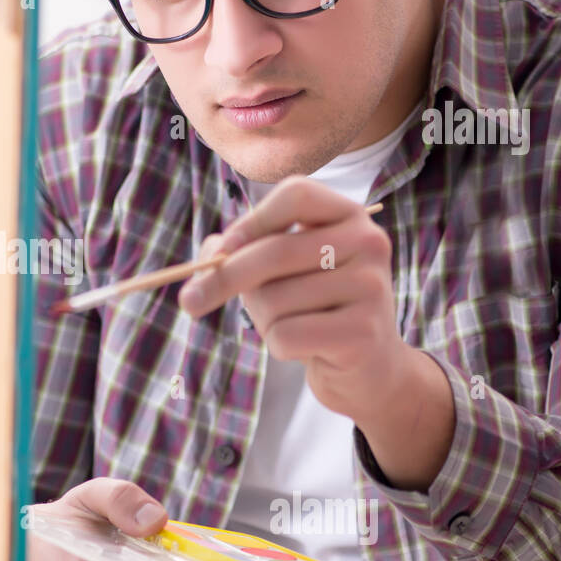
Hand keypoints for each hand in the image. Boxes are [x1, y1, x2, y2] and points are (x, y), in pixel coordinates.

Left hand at [177, 176, 413, 422]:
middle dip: (224, 279)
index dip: (252, 221)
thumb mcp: (277, 273)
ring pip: (275, 300)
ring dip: (265, 320)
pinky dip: (280, 346)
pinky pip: (286, 335)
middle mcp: (369, 242)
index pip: (296, 194)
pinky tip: (308, 348)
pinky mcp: (363, 332)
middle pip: (275, 251)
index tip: (224, 249)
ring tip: (294, 325)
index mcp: (348, 216)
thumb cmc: (313, 308)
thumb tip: (207, 261)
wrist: (368, 366)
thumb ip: (236, 253)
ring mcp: (371, 287)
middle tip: (189, 302)